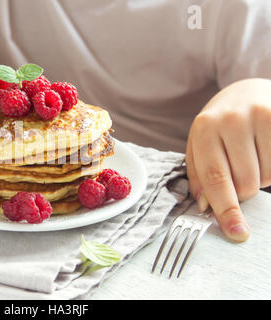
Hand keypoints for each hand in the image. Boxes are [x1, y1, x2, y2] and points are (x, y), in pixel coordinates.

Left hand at [186, 78, 270, 241]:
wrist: (247, 91)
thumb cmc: (219, 124)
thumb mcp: (199, 145)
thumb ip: (198, 176)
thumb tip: (206, 206)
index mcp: (204, 129)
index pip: (215, 178)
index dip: (226, 209)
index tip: (235, 232)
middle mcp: (232, 120)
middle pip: (245, 182)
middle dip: (243, 190)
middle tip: (240, 173)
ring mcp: (262, 116)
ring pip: (268, 176)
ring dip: (261, 177)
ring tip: (253, 156)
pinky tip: (266, 151)